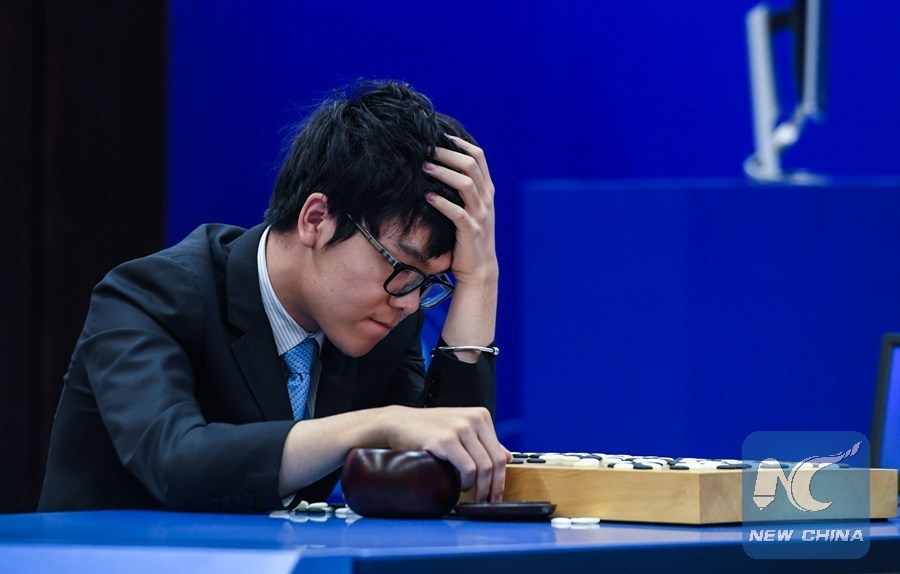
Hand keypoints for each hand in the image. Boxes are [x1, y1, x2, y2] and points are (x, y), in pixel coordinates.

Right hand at [383, 405, 510, 501]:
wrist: (400, 423)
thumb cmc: (429, 428)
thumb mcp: (461, 429)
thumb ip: (483, 441)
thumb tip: (507, 456)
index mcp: (481, 416)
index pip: (500, 452)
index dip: (501, 477)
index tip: (497, 492)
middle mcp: (473, 420)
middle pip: (495, 461)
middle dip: (494, 486)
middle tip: (489, 500)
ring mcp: (460, 429)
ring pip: (483, 467)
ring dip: (480, 487)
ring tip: (472, 494)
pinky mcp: (446, 440)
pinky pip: (468, 468)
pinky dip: (467, 482)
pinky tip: (461, 485)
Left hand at [423, 136, 496, 284]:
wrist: (479, 268)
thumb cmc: (469, 236)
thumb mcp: (471, 208)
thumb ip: (463, 188)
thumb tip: (439, 165)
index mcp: (487, 190)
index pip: (478, 156)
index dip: (459, 143)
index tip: (440, 136)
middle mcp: (486, 199)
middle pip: (470, 165)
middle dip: (447, 154)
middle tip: (426, 149)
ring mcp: (480, 214)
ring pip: (465, 184)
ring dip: (443, 173)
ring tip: (424, 167)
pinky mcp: (470, 230)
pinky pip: (456, 213)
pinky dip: (441, 203)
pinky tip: (427, 197)